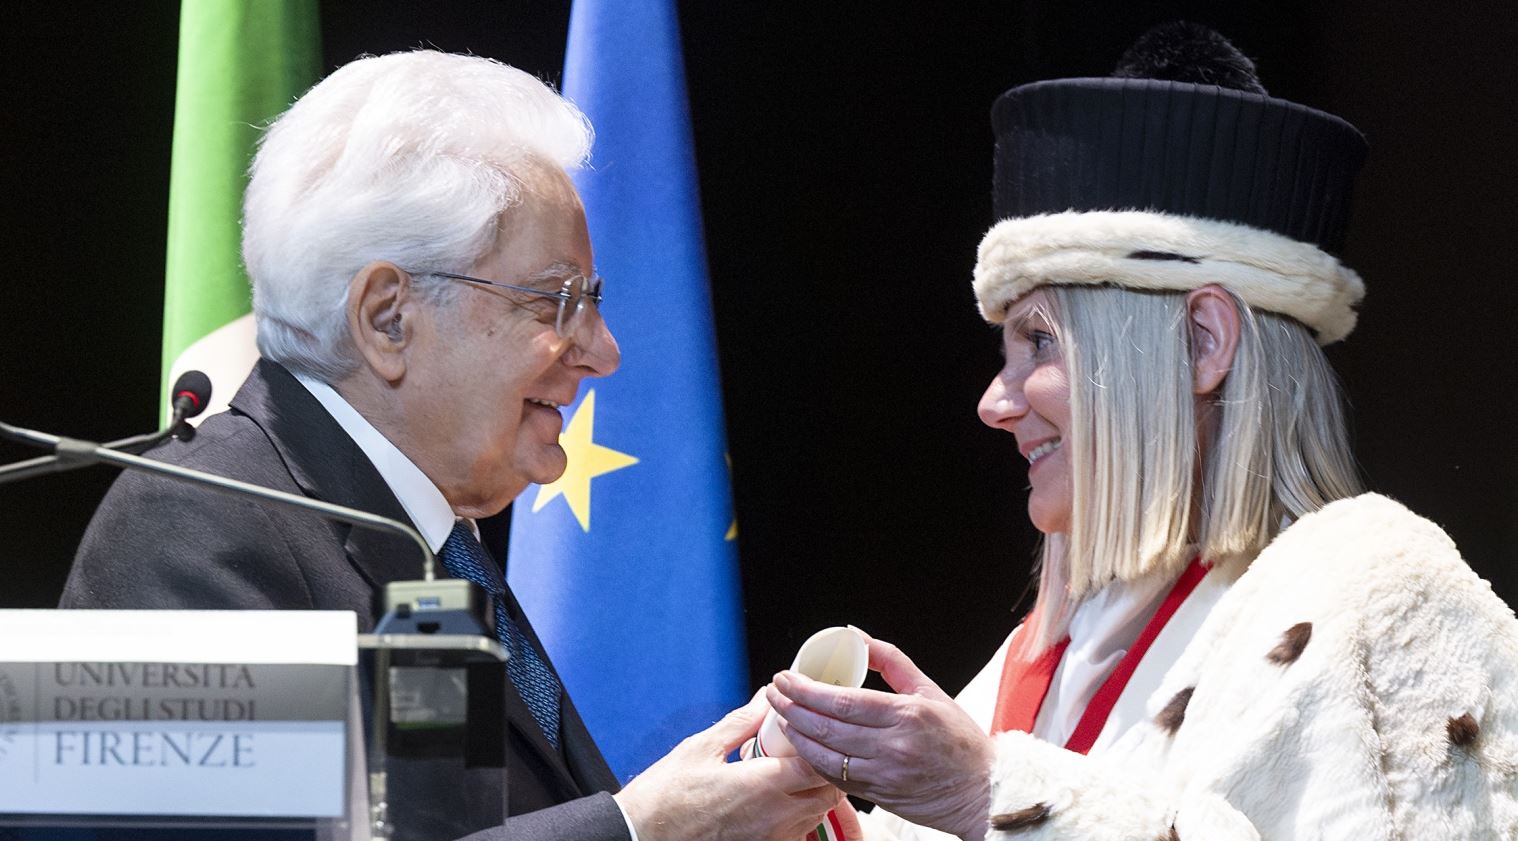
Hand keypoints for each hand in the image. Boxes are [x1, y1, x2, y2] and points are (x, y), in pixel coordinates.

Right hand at [614, 689, 840, 840]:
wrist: (642, 836)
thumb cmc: (665, 796)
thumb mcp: (701, 749)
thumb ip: (742, 723)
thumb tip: (764, 700)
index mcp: (762, 784)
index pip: (820, 765)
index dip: (821, 746)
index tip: (808, 733)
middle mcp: (775, 817)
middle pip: (827, 794)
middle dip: (825, 771)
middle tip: (805, 753)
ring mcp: (771, 839)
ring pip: (815, 816)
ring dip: (813, 795)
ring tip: (790, 776)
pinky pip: (795, 835)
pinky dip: (796, 818)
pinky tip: (775, 803)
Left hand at [766, 632, 994, 840]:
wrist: (983, 791)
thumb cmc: (960, 741)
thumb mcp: (931, 690)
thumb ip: (892, 661)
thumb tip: (857, 637)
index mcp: (906, 714)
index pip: (843, 700)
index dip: (806, 689)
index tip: (786, 677)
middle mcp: (893, 746)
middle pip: (827, 726)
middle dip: (792, 707)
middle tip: (775, 691)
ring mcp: (883, 775)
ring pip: (825, 755)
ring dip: (797, 735)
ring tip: (784, 716)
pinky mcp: (878, 795)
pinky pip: (835, 777)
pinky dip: (814, 759)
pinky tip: (803, 744)